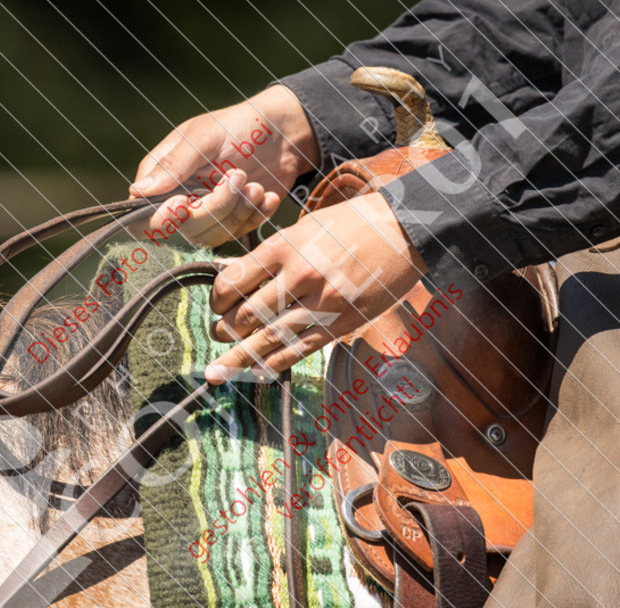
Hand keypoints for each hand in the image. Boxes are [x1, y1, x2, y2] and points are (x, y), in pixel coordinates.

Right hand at [129, 85, 319, 247]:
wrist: (282, 134)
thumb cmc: (238, 125)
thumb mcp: (204, 137)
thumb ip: (173, 164)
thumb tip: (138, 191)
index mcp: (163, 177)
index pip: (144, 216)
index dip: (162, 218)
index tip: (184, 202)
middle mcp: (180, 200)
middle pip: (184, 228)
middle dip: (216, 207)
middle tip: (238, 175)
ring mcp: (207, 214)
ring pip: (212, 236)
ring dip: (239, 211)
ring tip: (256, 185)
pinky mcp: (232, 222)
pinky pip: (238, 234)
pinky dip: (256, 215)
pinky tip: (266, 195)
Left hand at [203, 192, 426, 383]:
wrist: (403, 231)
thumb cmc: (352, 225)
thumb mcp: (305, 227)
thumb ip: (274, 254)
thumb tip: (239, 277)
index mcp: (285, 246)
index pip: (234, 280)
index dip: (218, 299)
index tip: (217, 305)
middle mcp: (300, 275)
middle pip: (247, 314)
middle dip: (224, 330)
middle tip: (216, 335)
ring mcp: (322, 302)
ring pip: (268, 339)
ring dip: (239, 357)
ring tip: (217, 370)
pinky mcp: (341, 323)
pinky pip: (300, 349)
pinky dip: (274, 363)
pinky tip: (258, 370)